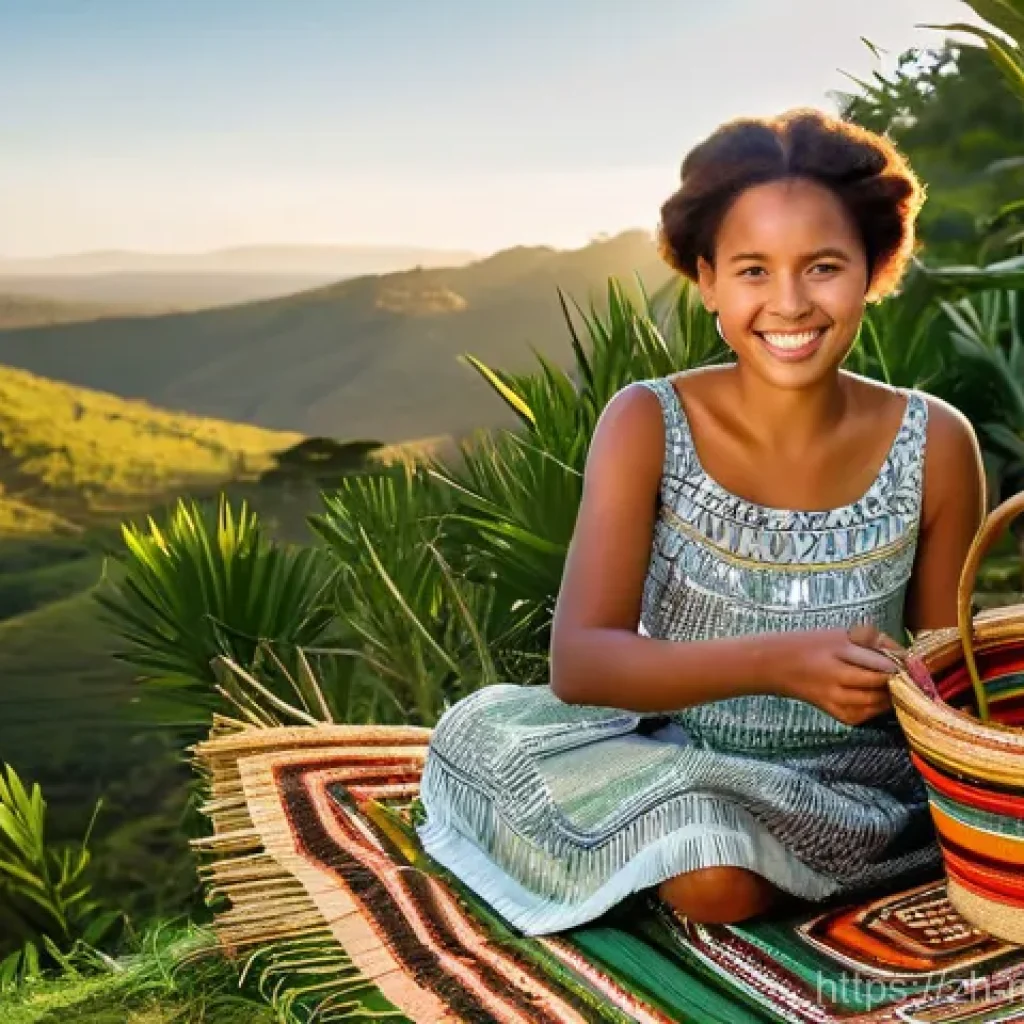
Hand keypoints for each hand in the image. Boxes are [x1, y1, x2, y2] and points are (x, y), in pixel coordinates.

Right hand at [767, 623, 905, 726]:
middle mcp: (837, 678)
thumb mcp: (841, 634)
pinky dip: (877, 708)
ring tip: (898, 686)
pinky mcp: (836, 713)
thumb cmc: (811, 644)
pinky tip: (879, 698)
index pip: (881, 663)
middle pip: (881, 685)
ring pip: (877, 703)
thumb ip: (874, 641)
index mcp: (839, 653)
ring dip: (891, 696)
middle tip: (911, 676)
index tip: (915, 664)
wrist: (777, 665)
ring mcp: (836, 699)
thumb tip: (906, 654)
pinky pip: (866, 715)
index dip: (902, 665)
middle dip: (899, 681)